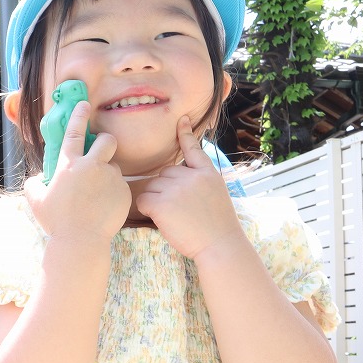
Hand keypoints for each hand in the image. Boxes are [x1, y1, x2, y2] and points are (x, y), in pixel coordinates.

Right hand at [24, 100, 127, 241]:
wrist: (81, 242)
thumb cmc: (57, 222)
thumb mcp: (36, 202)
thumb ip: (34, 184)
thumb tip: (38, 178)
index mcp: (69, 165)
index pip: (74, 132)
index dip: (78, 115)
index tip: (83, 104)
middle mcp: (92, 166)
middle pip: (107, 140)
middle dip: (105, 142)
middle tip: (101, 152)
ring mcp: (110, 179)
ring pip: (113, 167)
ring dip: (106, 174)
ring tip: (96, 195)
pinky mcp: (124, 192)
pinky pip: (120, 186)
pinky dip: (113, 193)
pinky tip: (103, 208)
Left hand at [134, 117, 243, 260]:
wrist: (220, 244)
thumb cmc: (217, 226)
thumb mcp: (216, 193)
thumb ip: (199, 180)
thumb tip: (175, 174)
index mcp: (207, 173)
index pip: (193, 149)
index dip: (185, 134)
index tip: (181, 118)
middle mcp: (191, 176)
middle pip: (164, 174)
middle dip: (165, 189)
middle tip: (181, 210)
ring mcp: (176, 188)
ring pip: (151, 187)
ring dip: (156, 200)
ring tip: (175, 216)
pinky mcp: (162, 203)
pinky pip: (142, 200)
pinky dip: (146, 210)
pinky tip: (161, 219)